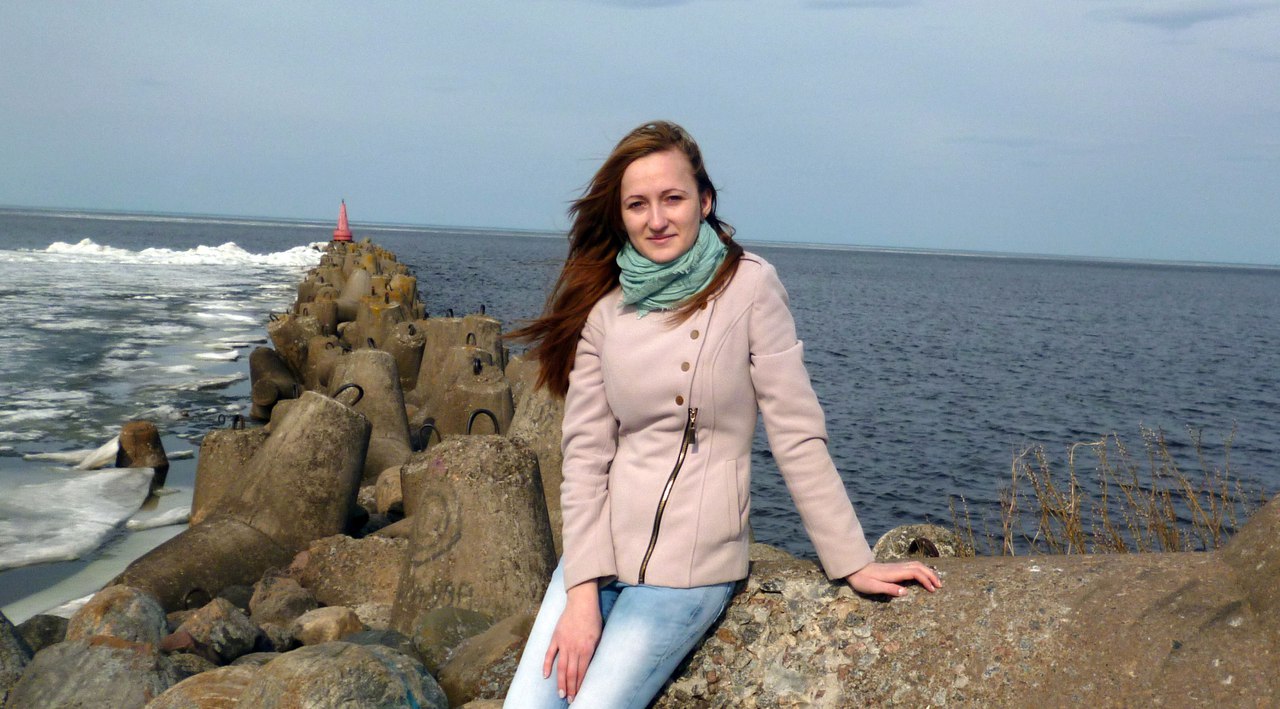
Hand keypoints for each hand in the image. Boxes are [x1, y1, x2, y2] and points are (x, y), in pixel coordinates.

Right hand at [542, 581, 601, 701]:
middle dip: (570, 688)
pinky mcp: (556, 638)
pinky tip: (546, 676)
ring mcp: (563, 643)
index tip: (578, 695)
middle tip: (569, 700)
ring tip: (561, 693)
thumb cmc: (593, 618)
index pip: (582, 672)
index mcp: (586, 649)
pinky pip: (549, 654)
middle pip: (571, 673)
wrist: (581, 602)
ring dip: (560, 682)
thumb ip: (592, 650)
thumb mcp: (598, 636)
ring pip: (561, 667)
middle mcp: (574, 648)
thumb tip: (588, 665)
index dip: (579, 685)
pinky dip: (547, 665)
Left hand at [845, 560, 941, 596]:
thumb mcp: (873, 587)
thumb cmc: (862, 580)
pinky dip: (922, 570)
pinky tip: (924, 576)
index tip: (932, 590)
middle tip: (940, 586)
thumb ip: (889, 589)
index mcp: (894, 573)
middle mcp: (898, 567)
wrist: (854, 569)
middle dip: (931, 575)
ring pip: (917, 564)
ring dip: (928, 572)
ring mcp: (897, 566)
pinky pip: (913, 566)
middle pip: (919, 566)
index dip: (926, 580)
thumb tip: (905, 592)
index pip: (915, 573)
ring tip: (936, 582)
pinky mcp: (895, 568)